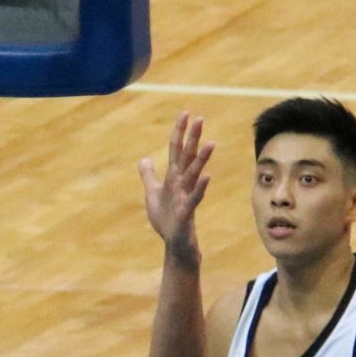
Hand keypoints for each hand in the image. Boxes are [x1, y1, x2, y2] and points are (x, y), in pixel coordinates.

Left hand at [139, 112, 213, 255]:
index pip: (177, 150)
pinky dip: (201, 187)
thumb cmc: (166, 219)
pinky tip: (207, 176)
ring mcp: (186, 196)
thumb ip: (148, 176)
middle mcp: (182, 183)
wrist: (174, 243)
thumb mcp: (152, 194)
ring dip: (202, 159)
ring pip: (194, 174)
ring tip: (211, 143)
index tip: (185, 113)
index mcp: (173, 177)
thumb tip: (144, 159)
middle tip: (200, 118)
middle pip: (187, 156)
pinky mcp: (187, 212)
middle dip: (193, 138)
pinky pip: (195, 197)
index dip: (179, 132)